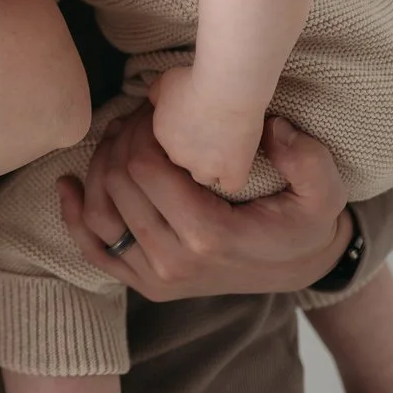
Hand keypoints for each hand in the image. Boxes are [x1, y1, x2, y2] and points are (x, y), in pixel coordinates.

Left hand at [57, 105, 351, 298]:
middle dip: (119, 139)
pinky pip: (95, 250)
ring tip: (116, 136)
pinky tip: (67, 185)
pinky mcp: (146, 284)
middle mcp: (175, 262)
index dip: (139, 128)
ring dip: (98, 166)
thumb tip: (272, 129)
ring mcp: (157, 279)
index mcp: (211, 236)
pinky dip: (75, 216)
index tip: (153, 108)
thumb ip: (307, 159)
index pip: (145, 168)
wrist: (299, 267)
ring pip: (99, 213)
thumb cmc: (304, 221)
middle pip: (117, 184)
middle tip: (135, 115)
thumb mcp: (324, 191)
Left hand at [147, 70, 260, 193]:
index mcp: (161, 134)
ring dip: (212, 167)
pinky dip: (234, 177)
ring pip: (205, 177)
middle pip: (184, 163)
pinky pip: (231, 185)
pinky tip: (240, 164)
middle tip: (211, 134)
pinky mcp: (231, 171)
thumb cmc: (197, 77)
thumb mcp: (166, 80)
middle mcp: (178, 155)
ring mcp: (205, 166)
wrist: (226, 86)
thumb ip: (157, 95)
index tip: (196, 125)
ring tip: (225, 150)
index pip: (168, 145)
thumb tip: (155, 100)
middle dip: (195, 152)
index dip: (183, 136)